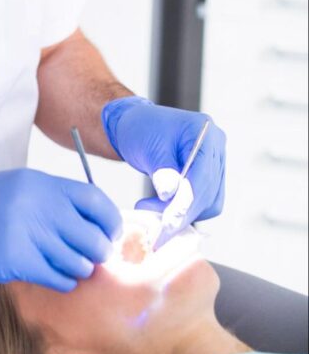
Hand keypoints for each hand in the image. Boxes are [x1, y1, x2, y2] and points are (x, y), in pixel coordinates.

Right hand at [0, 168, 121, 292]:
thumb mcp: (20, 186)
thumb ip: (56, 199)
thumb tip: (95, 221)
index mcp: (41, 183)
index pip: (95, 200)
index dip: (110, 220)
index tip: (111, 232)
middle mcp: (38, 206)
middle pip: (93, 236)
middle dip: (100, 251)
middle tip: (94, 255)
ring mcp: (28, 234)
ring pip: (79, 262)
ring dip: (80, 268)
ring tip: (69, 264)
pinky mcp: (18, 262)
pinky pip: (59, 278)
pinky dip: (63, 280)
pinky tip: (54, 274)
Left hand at [102, 97, 225, 225]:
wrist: (136, 126)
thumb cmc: (141, 129)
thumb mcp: (148, 148)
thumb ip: (162, 171)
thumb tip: (169, 195)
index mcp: (205, 132)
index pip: (202, 175)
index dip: (186, 202)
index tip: (168, 223)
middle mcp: (217, 147)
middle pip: (207, 191)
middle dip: (181, 212)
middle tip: (157, 227)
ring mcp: (216, 162)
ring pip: (209, 202)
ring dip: (183, 215)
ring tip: (153, 213)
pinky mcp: (210, 176)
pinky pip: (205, 202)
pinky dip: (185, 211)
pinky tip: (163, 212)